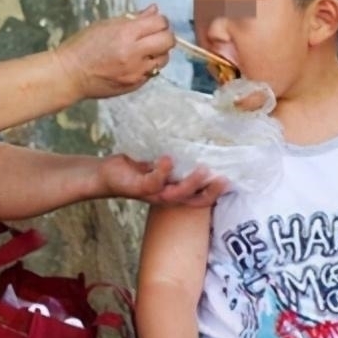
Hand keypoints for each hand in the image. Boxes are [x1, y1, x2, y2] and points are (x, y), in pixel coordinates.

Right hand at [54, 5, 173, 98]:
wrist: (69, 75)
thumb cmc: (83, 46)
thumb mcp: (105, 25)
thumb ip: (133, 19)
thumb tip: (154, 10)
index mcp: (125, 33)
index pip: (159, 22)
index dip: (160, 20)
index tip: (154, 22)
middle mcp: (134, 53)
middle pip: (168, 41)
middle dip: (165, 35)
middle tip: (155, 35)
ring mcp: (136, 71)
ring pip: (164, 58)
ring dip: (159, 52)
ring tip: (145, 50)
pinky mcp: (135, 84)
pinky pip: (152, 72)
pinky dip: (149, 65)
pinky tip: (136, 62)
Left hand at [98, 155, 227, 207]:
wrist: (105, 175)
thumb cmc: (135, 168)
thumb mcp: (158, 162)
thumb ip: (175, 157)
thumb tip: (195, 137)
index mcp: (174, 190)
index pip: (200, 196)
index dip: (216, 192)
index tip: (232, 180)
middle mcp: (166, 196)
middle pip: (194, 200)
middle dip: (211, 192)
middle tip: (224, 179)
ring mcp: (153, 194)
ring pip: (176, 194)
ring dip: (190, 183)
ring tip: (202, 169)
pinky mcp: (139, 188)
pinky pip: (153, 183)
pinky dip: (162, 171)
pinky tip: (167, 159)